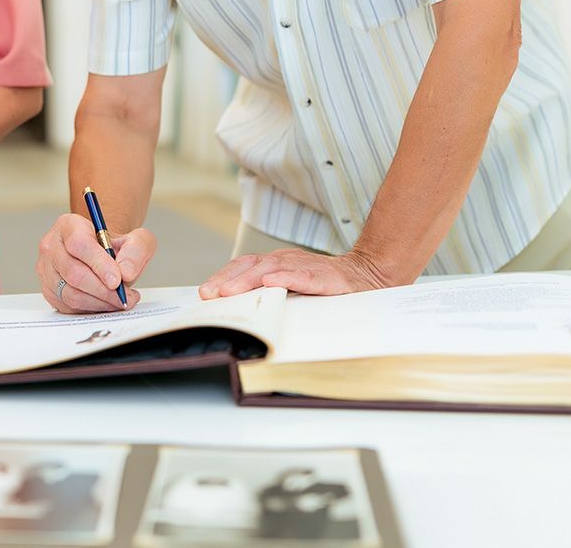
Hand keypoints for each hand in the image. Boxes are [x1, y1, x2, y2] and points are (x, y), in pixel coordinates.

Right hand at [37, 214, 154, 312]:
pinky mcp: (49, 291)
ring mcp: (47, 270)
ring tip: (119, 300)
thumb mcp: (134, 238)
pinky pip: (69, 306)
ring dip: (99, 302)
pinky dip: (91, 309)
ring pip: (70, 293)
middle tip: (125, 296)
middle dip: (103, 290)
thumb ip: (136, 250)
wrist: (100, 254)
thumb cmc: (113, 246)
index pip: (79, 244)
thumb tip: (126, 273)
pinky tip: (106, 303)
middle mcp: (52, 246)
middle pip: (73, 272)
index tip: (117, 280)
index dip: (99, 264)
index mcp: (68, 225)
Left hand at [198, 249, 395, 298]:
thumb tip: (235, 309)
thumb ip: (268, 294)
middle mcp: (286, 260)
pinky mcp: (324, 276)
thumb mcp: (292, 289)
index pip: (243, 266)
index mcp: (276, 263)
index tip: (205, 292)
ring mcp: (304, 266)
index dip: (223, 277)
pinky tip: (272, 283)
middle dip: (228, 279)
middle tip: (210, 293)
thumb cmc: (325, 286)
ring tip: (231, 291)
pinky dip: (286, 278)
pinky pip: (302, 275)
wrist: (366, 276)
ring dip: (249, 280)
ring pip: (271, 268)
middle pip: (251, 265)